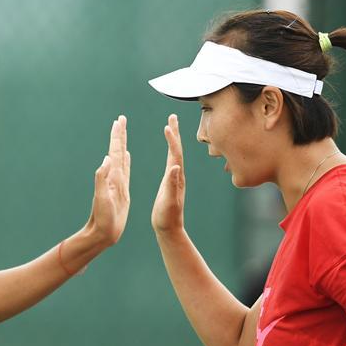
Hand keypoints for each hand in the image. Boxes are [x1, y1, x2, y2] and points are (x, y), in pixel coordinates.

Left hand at [86, 115, 130, 245]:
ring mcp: (117, 183)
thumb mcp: (101, 198)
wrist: (102, 233)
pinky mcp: (122, 191)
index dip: (117, 136)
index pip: (115, 151)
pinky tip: (126, 156)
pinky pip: (125, 171)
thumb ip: (102, 179)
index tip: (119, 120)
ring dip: (122, 144)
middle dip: (119, 134)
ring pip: (121, 158)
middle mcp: (114, 177)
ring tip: (123, 132)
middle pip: (117, 150)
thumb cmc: (102, 218)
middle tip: (121, 119)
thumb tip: (106, 159)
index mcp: (111, 177)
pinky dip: (126, 161)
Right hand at [151, 114, 184, 234]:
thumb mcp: (168, 200)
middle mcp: (178, 175)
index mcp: (176, 177)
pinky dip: (170, 150)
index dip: (172, 140)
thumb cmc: (167, 217)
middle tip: (172, 116)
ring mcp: (175, 178)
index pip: (175, 154)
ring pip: (175, 154)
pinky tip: (169, 149)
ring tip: (170, 127)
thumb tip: (175, 166)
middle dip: (175, 132)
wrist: (170, 229)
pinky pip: (171, 161)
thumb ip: (172, 184)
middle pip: (177, 149)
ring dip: (173, 139)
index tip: (167, 126)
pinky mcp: (171, 182)